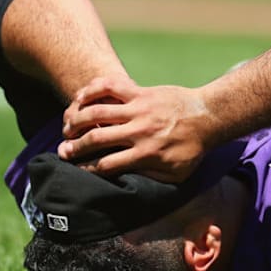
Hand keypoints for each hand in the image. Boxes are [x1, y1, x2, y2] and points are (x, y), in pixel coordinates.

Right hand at [58, 76, 210, 182]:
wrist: (208, 116)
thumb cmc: (192, 149)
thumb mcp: (176, 174)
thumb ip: (151, 179)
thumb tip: (128, 184)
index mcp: (146, 154)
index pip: (107, 165)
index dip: (87, 169)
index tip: (76, 170)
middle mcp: (139, 131)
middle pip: (96, 139)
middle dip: (75, 146)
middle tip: (63, 151)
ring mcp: (138, 109)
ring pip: (97, 112)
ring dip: (76, 119)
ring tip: (66, 127)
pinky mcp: (140, 92)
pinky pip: (110, 86)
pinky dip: (92, 90)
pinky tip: (80, 98)